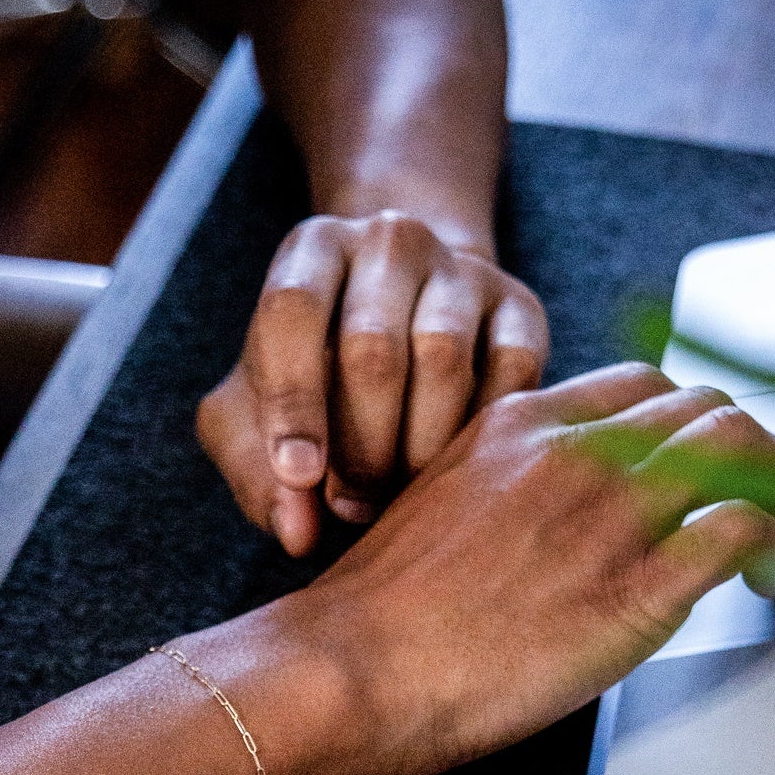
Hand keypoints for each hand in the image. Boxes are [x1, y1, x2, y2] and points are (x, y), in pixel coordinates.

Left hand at [195, 211, 548, 556]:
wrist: (404, 317)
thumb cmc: (314, 378)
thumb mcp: (255, 417)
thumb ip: (257, 473)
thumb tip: (298, 533)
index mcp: (312, 250)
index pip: (292, 311)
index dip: (292, 402)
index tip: (300, 477)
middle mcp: (389, 241)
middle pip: (373, 348)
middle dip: (359, 445)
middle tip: (352, 500)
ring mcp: (462, 268)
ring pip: (444, 362)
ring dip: (416, 450)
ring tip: (396, 490)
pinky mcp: (519, 308)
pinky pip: (510, 376)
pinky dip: (479, 435)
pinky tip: (452, 464)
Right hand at [240, 363, 774, 774]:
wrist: (350, 669)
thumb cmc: (378, 620)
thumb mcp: (435, 513)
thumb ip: (501, 492)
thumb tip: (543, 521)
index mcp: (521, 425)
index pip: (645, 387)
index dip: (696, 420)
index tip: (712, 459)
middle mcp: (576, 451)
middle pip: (708, 407)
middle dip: (758, 446)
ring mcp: (612, 513)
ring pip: (745, 448)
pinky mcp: (640, 586)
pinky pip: (748, 529)